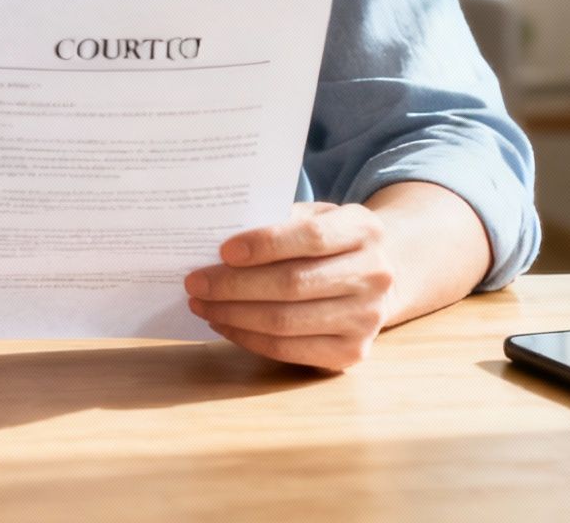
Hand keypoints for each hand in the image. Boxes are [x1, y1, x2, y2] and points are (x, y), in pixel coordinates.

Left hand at [184, 201, 397, 370]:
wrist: (374, 279)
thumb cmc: (330, 242)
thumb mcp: (317, 216)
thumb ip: (279, 220)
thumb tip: (218, 239)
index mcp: (365, 230)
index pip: (311, 237)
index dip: (265, 244)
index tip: (223, 251)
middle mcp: (374, 275)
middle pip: (292, 284)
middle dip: (234, 285)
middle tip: (195, 283)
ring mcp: (366, 319)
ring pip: (285, 322)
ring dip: (233, 315)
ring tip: (202, 304)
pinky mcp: (351, 353)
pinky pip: (287, 350)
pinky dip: (248, 338)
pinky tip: (224, 323)